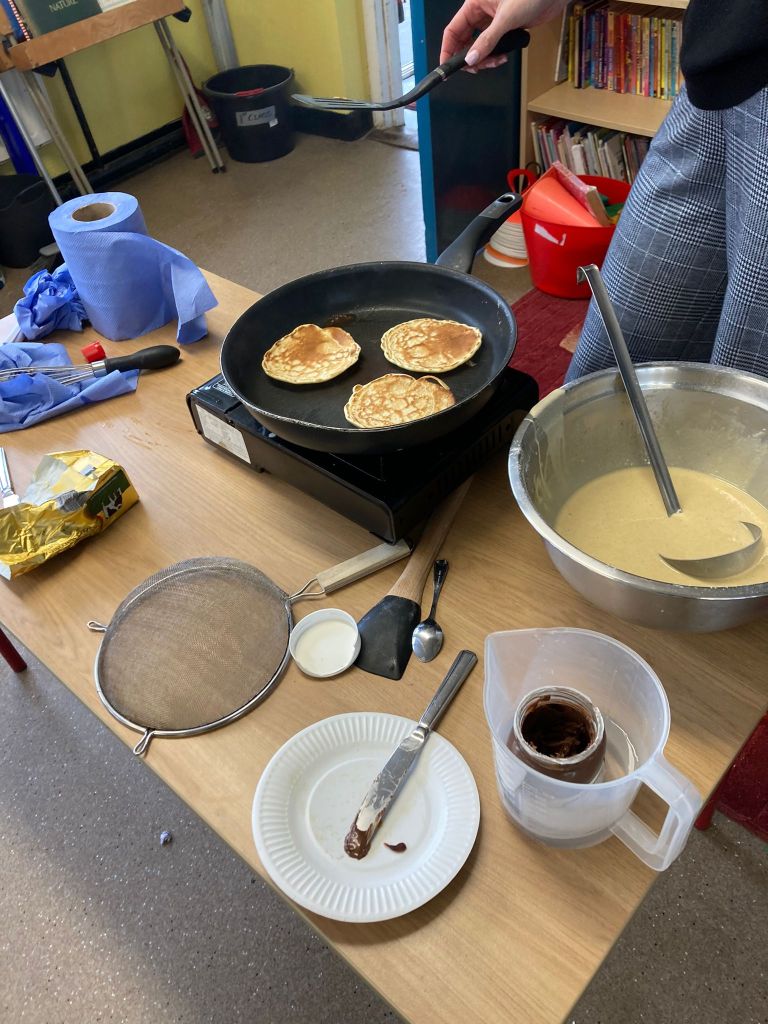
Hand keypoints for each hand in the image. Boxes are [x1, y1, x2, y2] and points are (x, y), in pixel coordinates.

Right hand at [440, 0, 567, 69]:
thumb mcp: (506, 19)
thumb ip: (487, 41)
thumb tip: (471, 60)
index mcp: (474, 4)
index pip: (453, 30)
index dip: (448, 49)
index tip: (446, 67)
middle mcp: (481, 13)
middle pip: (465, 41)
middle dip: (470, 58)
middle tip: (478, 68)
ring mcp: (493, 22)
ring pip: (479, 47)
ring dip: (485, 59)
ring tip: (497, 61)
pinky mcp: (505, 29)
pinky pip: (493, 47)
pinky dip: (496, 55)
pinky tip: (504, 56)